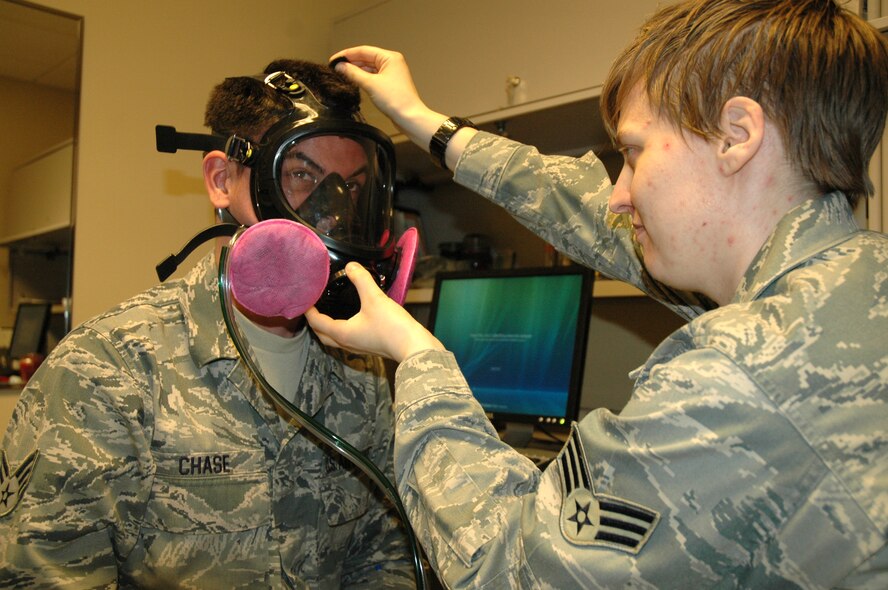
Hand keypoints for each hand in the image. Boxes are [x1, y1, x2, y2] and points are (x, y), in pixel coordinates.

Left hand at [305, 262, 444, 362]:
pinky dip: (343, 330)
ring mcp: (359, 346)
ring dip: (328, 328)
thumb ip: (362, 280)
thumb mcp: (375, 298)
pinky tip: (352, 319)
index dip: (308, 311)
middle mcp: (347, 343)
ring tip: (329, 313)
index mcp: (342, 333)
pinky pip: (349, 339)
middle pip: (323, 335)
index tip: (305, 300)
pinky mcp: (370, 346)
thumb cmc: (393, 328)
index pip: (316, 322)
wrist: (414, 348)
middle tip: (313, 309)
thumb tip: (351, 266)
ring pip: (335, 339)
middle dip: (315, 323)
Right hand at [330, 46, 455, 153]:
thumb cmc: (395, 99)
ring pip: (369, 68)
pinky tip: (353, 81)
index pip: (364, 50)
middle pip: (366, 58)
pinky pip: (373, 77)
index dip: (347, 54)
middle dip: (351, 62)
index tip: (333, 59)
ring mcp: (391, 73)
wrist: (409, 117)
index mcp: (389, 57)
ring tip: (341, 74)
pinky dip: (363, 78)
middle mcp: (391, 62)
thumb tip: (340, 66)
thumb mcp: (370, 84)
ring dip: (356, 71)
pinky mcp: (390, 84)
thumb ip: (353, 73)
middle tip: (335, 68)